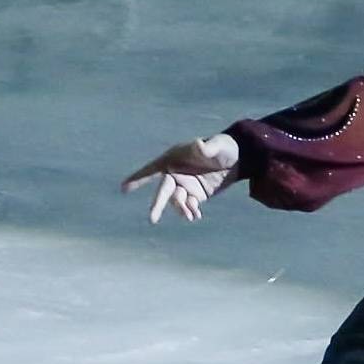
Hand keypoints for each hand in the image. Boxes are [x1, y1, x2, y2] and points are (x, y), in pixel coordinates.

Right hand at [122, 133, 242, 222]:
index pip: (152, 169)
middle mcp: (176, 172)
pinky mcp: (196, 194)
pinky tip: (196, 215)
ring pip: (176, 201)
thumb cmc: (224, 146)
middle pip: (163, 191)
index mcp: (174, 158)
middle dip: (157, 204)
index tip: (124, 188)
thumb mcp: (217, 145)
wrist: (239, 158)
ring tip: (191, 214)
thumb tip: (200, 145)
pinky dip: (190, 211)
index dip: (138, 178)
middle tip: (152, 219)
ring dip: (181, 209)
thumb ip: (207, 147)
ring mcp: (185, 185)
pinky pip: (188, 205)